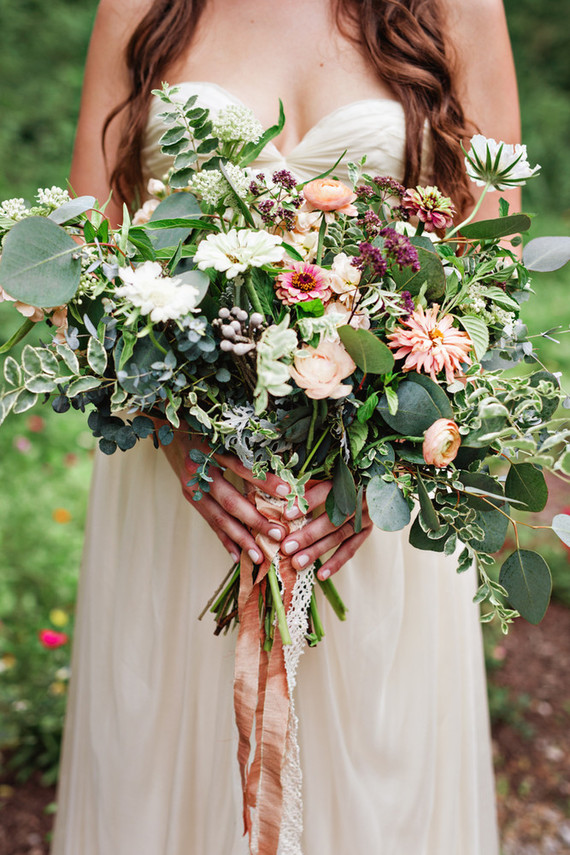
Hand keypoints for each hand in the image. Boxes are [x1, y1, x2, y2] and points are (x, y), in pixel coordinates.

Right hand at [160, 430, 289, 562]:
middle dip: (255, 520)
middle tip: (278, 534)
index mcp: (210, 452)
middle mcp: (199, 473)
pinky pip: (210, 521)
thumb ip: (244, 448)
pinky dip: (224, 539)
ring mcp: (192, 488)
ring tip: (259, 556)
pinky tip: (237, 556)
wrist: (166, 428)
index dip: (264, 481)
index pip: (242, 469)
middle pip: (230, 501)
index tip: (288, 493)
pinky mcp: (191, 497)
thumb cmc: (202, 427)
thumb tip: (279, 466)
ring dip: (240, 538)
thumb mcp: (221, 431)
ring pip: (219, 518)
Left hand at [279, 482, 372, 580]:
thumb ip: (308, 483)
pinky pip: (351, 549)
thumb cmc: (341, 476)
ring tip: (297, 563)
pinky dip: (336, 563)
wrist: (375, 483)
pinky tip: (321, 575)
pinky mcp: (366, 530)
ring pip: (339, 536)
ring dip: (317, 551)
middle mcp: (357, 499)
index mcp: (346, 481)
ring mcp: (364, 516)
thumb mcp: (328, 473)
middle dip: (308, 535)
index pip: (326, 492)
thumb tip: (283, 492)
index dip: (307, 503)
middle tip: (287, 547)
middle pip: (332, 519)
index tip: (287, 514)